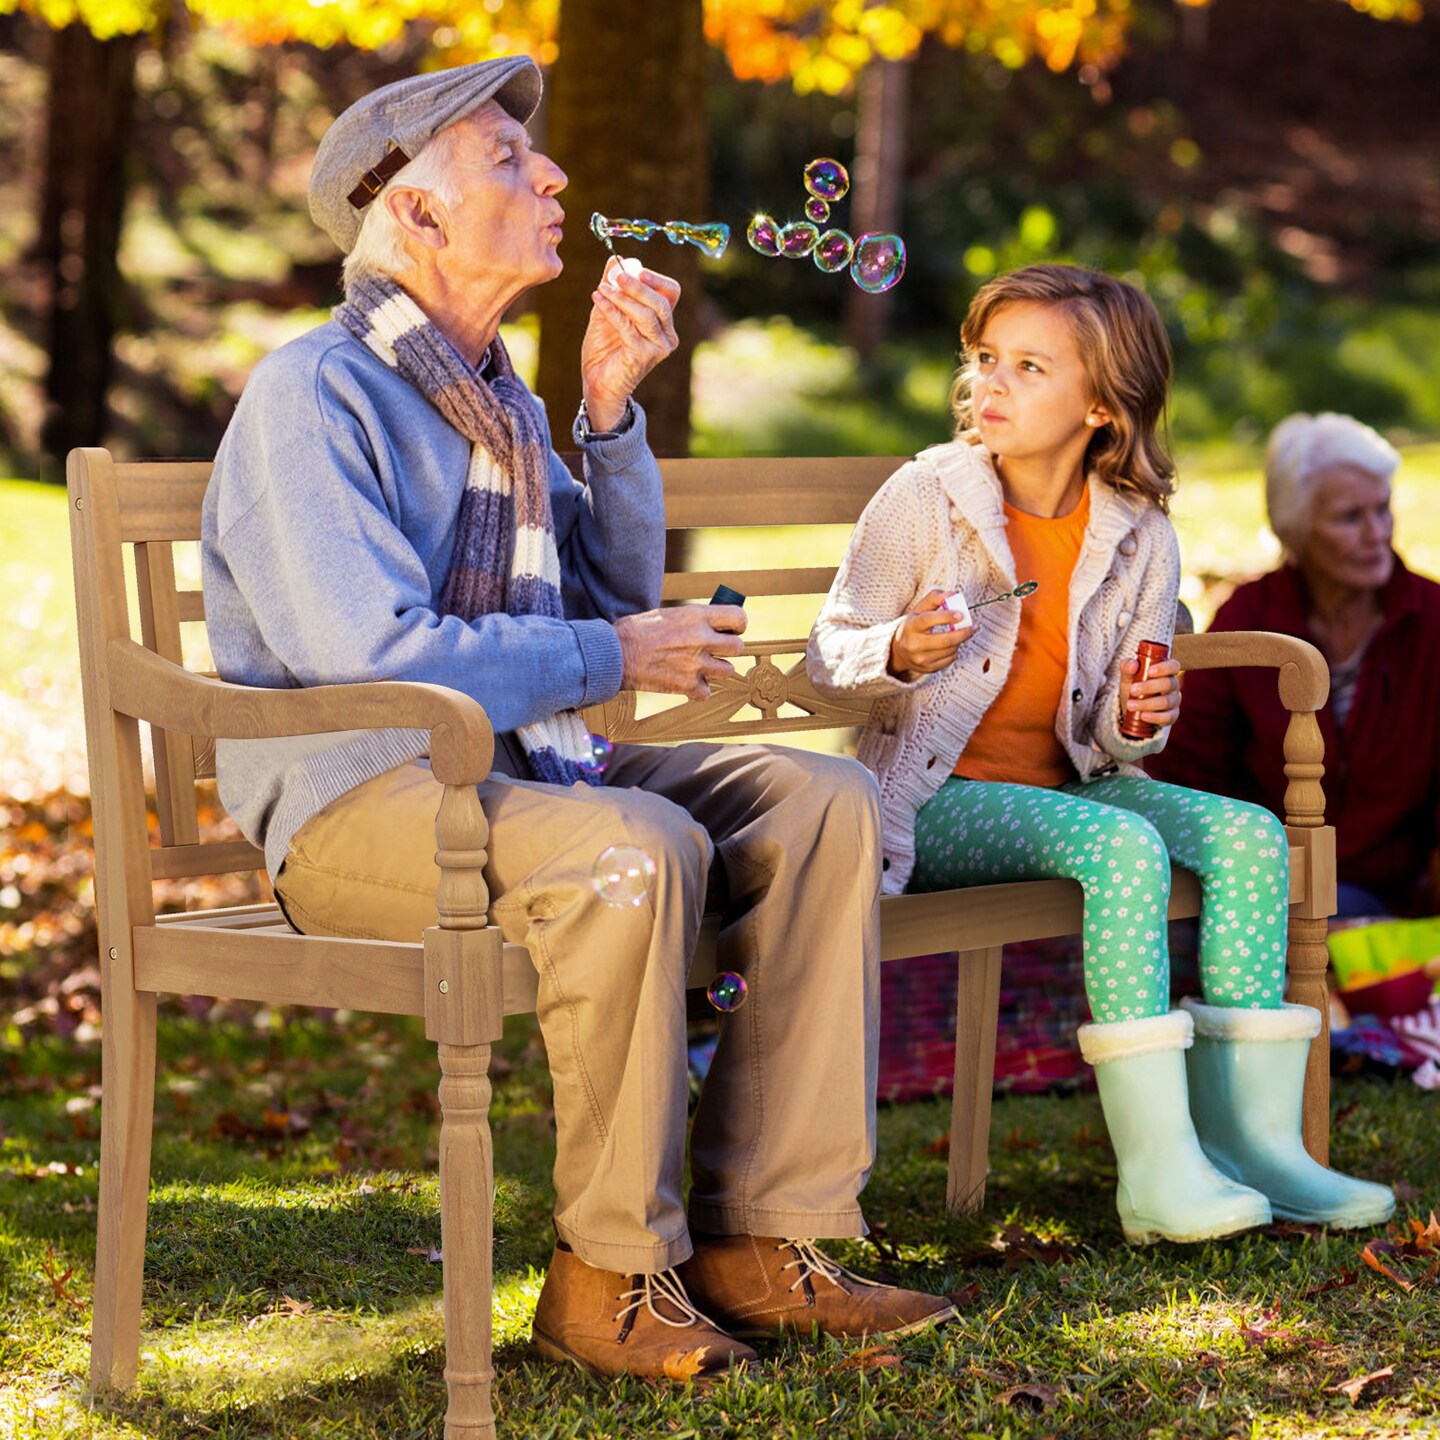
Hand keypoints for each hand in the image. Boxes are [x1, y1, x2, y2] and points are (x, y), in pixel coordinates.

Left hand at [580, 258, 681, 431]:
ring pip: (646, 315)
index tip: (636, 268)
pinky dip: (612, 311)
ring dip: (622, 298)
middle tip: (617, 276)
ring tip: (602, 288)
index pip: (671, 293)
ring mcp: (658, 348)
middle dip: (639, 287)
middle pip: (662, 303)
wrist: (597, 383)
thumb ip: (613, 287)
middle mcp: (667, 336)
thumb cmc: (605, 349)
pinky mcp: (643, 357)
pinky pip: (628, 328)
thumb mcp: (608, 311)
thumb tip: (616, 260)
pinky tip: (598, 299)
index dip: (657, 279)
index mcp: (664, 322)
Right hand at [613, 603, 745, 700]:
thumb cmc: (636, 631)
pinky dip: (698, 690)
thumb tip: (712, 624)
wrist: (615, 655)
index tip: (730, 629)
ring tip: (697, 666)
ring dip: (715, 670)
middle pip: (738, 648)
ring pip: (727, 671)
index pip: (739, 618)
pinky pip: (707, 692)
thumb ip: (693, 620)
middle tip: (714, 650)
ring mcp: (696, 664)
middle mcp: (701, 640)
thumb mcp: (668, 614)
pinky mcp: (687, 686)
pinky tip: (685, 683)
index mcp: (697, 616)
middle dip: (728, 649)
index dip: (737, 625)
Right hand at [888, 589, 973, 678]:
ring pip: (950, 650)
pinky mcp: (928, 668)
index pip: (928, 620)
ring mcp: (921, 658)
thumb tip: (952, 594)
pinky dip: (954, 651)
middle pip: (945, 640)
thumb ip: (934, 598)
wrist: (899, 652)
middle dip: (963, 633)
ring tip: (960, 634)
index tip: (961, 614)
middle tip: (973, 626)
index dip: (946, 617)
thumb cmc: (913, 627)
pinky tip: (951, 645)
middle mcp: (914, 644)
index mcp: (911, 626)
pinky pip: (949, 660)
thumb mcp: (919, 610)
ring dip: (959, 641)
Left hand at [1119, 655, 1181, 730]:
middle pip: (1168, 684)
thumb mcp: (1127, 677)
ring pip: (1166, 701)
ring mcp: (1174, 701)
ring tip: (1131, 705)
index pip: (1173, 666)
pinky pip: (1168, 717)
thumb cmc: (1133, 687)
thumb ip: (1127, 667)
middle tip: (1133, 690)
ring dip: (1147, 704)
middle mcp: (1173, 685)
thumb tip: (1133, 664)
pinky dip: (1155, 717)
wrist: (1132, 708)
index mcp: (1165, 672)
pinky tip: (1143, 716)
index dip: (1164, 668)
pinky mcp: (1172, 716)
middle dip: (1149, 687)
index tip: (1149, 671)